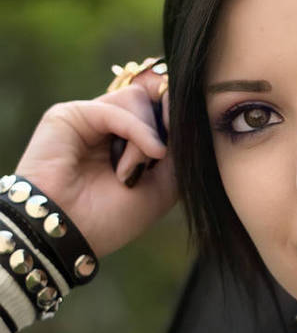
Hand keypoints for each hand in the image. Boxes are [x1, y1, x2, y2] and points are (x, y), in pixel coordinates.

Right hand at [14, 63, 175, 257]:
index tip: (190, 142)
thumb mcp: (164, 186)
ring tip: (130, 173)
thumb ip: (179, 149)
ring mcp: (90, 119)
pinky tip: (149, 154)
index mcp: (126, 142)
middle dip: (164, 131)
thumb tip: (183, 108)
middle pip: (152, 100)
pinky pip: (118, 107)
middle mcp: (108, 127)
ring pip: (138, 99)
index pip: (160, 109)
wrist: (71, 233)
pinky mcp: (70, 114)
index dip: (177, 121)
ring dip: (146, 137)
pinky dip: (138, 130)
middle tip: (159, 162)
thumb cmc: (113, 218)